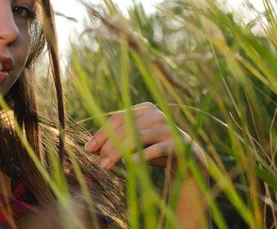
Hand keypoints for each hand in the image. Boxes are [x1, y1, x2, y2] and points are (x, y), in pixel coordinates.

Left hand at [84, 102, 205, 172]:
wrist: (187, 160)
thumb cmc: (155, 149)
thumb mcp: (134, 143)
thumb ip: (115, 142)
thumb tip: (90, 148)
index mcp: (144, 109)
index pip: (117, 119)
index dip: (101, 133)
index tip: (88, 149)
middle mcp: (156, 115)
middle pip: (125, 129)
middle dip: (108, 146)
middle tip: (99, 163)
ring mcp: (167, 128)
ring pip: (137, 138)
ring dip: (118, 153)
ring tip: (106, 166)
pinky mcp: (177, 144)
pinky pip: (156, 148)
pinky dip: (142, 155)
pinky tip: (130, 163)